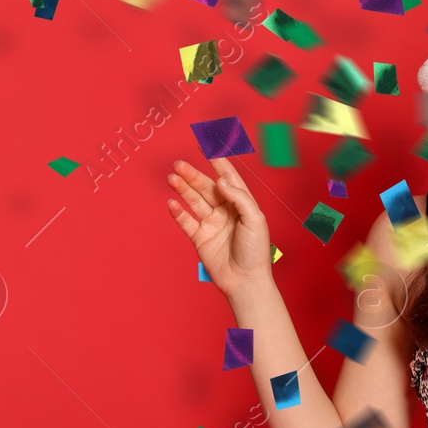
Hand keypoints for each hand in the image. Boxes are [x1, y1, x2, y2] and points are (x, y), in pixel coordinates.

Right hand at [166, 156, 272, 296]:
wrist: (245, 280)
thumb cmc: (255, 250)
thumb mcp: (254, 219)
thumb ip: (239, 197)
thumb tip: (221, 181)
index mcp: (241, 204)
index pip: (228, 178)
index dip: (218, 163)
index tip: (207, 147)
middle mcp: (225, 211)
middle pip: (206, 188)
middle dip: (193, 175)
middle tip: (179, 164)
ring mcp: (211, 224)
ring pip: (194, 201)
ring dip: (183, 189)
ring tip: (172, 177)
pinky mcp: (200, 238)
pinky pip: (186, 222)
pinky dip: (178, 212)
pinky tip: (172, 203)